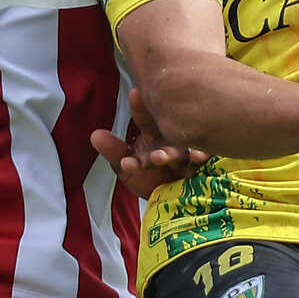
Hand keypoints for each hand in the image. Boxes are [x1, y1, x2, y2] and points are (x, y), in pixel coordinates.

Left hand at [92, 88, 210, 198]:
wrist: (173, 204)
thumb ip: (115, 152)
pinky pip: (203, 160)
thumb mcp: (129, 168)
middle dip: (157, 139)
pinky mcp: (202, 166)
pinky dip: (201, 158)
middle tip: (151, 153)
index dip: (140, 107)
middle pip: (168, 131)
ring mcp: (189, 152)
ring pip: (184, 148)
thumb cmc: (150, 180)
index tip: (134, 93)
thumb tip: (95, 134)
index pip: (146, 116)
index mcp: (155, 133)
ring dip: (174, 153)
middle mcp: (173, 139)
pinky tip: (199, 158)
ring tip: (162, 159)